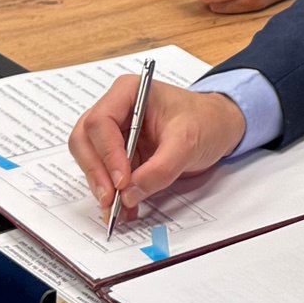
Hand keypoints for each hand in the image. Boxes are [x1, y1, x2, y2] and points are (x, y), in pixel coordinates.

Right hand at [69, 80, 245, 220]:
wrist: (218, 127)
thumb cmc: (205, 120)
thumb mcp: (189, 141)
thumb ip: (161, 167)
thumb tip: (130, 193)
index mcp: (129, 91)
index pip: (101, 122)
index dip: (107, 153)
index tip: (122, 181)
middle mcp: (116, 108)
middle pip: (85, 140)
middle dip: (96, 172)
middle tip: (111, 201)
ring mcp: (115, 131)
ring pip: (90, 159)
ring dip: (101, 187)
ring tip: (118, 211)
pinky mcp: (120, 152)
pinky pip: (106, 173)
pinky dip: (112, 193)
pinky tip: (125, 209)